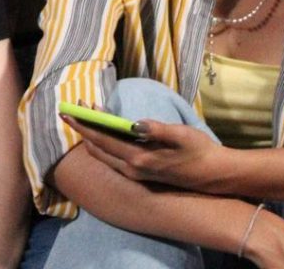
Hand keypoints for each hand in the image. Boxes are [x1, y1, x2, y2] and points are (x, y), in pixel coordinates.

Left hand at [62, 112, 227, 191]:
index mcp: (139, 160)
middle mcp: (133, 170)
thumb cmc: (199, 151)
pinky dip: (104, 142)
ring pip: (105, 154)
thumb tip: (134, 123)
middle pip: (99, 148)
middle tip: (74, 108)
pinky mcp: (141, 173)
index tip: (68, 112)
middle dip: (84, 128)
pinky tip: (105, 130)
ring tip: (86, 114)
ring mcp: (136, 174)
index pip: (103, 140)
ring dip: (93, 135)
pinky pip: (114, 157)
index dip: (84, 125)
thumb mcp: (181, 135)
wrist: (215, 175)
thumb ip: (156, 129)